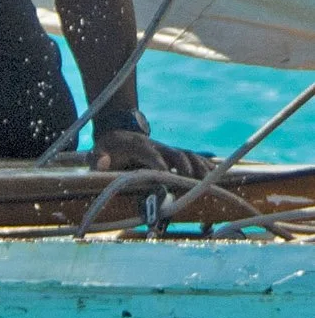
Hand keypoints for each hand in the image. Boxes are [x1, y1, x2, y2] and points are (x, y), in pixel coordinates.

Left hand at [89, 126, 208, 179]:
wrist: (119, 134)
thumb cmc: (109, 147)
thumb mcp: (98, 150)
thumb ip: (98, 157)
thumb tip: (103, 162)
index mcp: (138, 145)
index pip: (150, 154)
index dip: (158, 164)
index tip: (165, 176)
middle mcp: (158, 147)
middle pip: (176, 154)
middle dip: (185, 167)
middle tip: (193, 183)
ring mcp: (168, 151)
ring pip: (189, 156)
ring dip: (200, 167)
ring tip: (210, 180)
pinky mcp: (175, 156)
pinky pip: (194, 158)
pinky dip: (206, 165)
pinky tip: (218, 175)